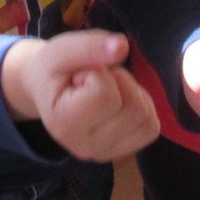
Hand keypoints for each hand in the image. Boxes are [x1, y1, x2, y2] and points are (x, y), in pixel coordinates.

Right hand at [2, 30, 160, 161]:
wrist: (48, 93)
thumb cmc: (52, 72)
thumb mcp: (59, 51)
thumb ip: (88, 47)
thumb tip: (123, 46)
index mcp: (65, 126)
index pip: (105, 95)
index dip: (99, 73)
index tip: (80, 75)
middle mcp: (87, 148)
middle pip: (132, 108)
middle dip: (119, 81)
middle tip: (96, 79)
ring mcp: (107, 154)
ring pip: (145, 116)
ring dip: (130, 92)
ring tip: (107, 88)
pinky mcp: (124, 152)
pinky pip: (151, 126)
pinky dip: (141, 105)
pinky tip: (120, 100)